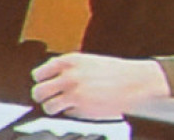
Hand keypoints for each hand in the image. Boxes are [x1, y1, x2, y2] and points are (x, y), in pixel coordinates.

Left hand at [30, 53, 169, 119]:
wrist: (134, 82)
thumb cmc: (115, 72)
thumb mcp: (89, 62)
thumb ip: (69, 68)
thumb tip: (52, 79)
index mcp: (71, 61)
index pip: (39, 73)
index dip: (42, 81)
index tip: (47, 84)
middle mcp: (69, 76)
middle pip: (38, 91)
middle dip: (44, 96)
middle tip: (53, 97)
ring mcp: (73, 93)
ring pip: (47, 106)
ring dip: (55, 107)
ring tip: (67, 104)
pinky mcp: (80, 107)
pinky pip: (64, 113)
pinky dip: (70, 112)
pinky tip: (83, 106)